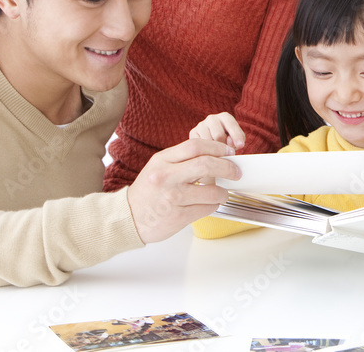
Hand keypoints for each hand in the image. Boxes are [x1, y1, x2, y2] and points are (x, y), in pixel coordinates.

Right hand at [126, 138, 241, 243]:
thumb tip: (215, 155)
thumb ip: (182, 160)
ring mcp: (172, 197)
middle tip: (235, 172)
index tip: (228, 152)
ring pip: (212, 190)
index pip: (195, 146)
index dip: (217, 147)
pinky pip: (206, 208)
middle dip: (227, 167)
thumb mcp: (158, 168)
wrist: (128, 218)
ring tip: (222, 193)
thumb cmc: (147, 192)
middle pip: (206, 164)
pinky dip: (213, 206)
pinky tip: (209, 204)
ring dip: (223, 192)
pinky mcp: (178, 216)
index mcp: (162, 160)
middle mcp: (166, 177)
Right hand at [188, 112, 245, 150]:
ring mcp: (201, 125)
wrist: (212, 144)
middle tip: (225, 152)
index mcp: (225, 117)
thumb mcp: (236, 140)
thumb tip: (230, 143)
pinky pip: (199, 145)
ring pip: (208, 141)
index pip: (231, 125)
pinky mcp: (193, 132)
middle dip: (223, 146)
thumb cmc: (228, 141)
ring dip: (214, 150)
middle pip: (219, 135)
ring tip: (217, 152)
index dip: (236, 136)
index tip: (240, 146)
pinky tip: (208, 151)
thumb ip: (236, 140)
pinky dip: (205, 150)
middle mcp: (212, 118)